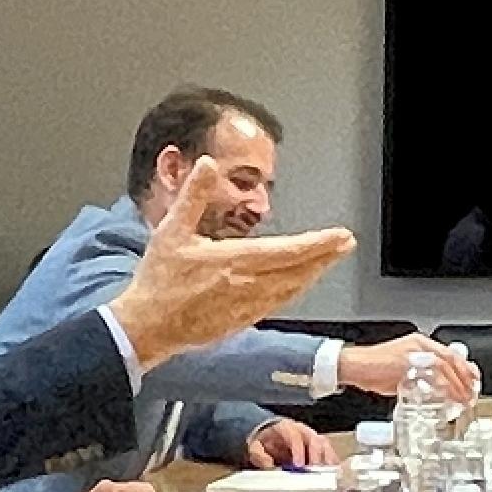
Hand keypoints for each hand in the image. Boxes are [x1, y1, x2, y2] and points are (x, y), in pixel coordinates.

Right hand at [106, 156, 350, 367]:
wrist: (146, 327)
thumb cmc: (158, 281)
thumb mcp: (171, 231)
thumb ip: (192, 196)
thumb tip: (205, 164)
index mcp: (233, 261)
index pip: (288, 251)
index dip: (318, 244)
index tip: (340, 236)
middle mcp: (246, 286)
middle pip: (298, 271)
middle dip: (325, 257)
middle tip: (346, 245)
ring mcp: (246, 307)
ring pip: (290, 289)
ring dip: (313, 274)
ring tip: (328, 260)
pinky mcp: (241, 321)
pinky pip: (276, 304)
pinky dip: (293, 291)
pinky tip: (298, 285)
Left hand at [248, 417, 331, 467]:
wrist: (270, 432)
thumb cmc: (264, 440)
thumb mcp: (255, 447)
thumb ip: (260, 456)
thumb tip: (269, 466)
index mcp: (286, 428)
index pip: (295, 437)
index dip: (298, 451)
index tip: (298, 466)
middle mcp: (302, 430)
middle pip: (314, 440)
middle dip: (315, 457)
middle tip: (313, 473)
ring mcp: (312, 436)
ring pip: (324, 444)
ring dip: (326, 459)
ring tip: (326, 475)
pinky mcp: (318, 444)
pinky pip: (328, 451)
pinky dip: (331, 461)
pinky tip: (332, 472)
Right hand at [338, 337, 472, 403]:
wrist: (354, 365)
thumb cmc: (373, 368)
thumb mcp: (403, 370)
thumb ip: (419, 375)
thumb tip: (434, 390)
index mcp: (419, 343)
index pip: (450, 354)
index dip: (464, 367)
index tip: (473, 379)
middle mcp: (418, 345)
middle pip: (450, 359)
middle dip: (464, 377)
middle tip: (471, 393)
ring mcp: (412, 353)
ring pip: (443, 366)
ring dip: (455, 384)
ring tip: (461, 399)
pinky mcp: (405, 363)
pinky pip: (428, 374)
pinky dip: (439, 386)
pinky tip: (445, 396)